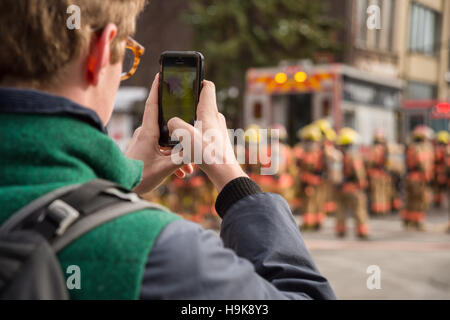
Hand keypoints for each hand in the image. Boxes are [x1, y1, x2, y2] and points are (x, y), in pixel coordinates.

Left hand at [126, 74, 192, 194]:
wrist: (120, 186)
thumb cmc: (137, 176)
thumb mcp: (164, 169)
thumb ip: (182, 159)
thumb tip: (195, 152)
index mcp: (148, 132)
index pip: (153, 105)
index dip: (157, 89)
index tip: (160, 74)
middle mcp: (145, 134)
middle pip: (166, 125)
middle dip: (181, 130)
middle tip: (193, 127)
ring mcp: (144, 142)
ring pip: (166, 141)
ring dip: (179, 153)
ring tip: (188, 168)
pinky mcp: (145, 151)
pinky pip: (162, 150)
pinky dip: (172, 160)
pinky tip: (181, 173)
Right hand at [167, 80, 246, 191]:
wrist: (225, 173)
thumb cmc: (207, 153)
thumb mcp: (184, 135)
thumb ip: (174, 124)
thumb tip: (172, 123)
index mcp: (209, 112)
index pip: (207, 87)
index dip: (198, 80)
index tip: (190, 81)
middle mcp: (217, 118)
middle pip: (203, 104)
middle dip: (190, 105)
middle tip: (178, 109)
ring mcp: (219, 129)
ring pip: (203, 119)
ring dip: (192, 123)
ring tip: (181, 132)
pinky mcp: (219, 140)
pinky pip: (206, 132)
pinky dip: (197, 135)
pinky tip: (189, 146)